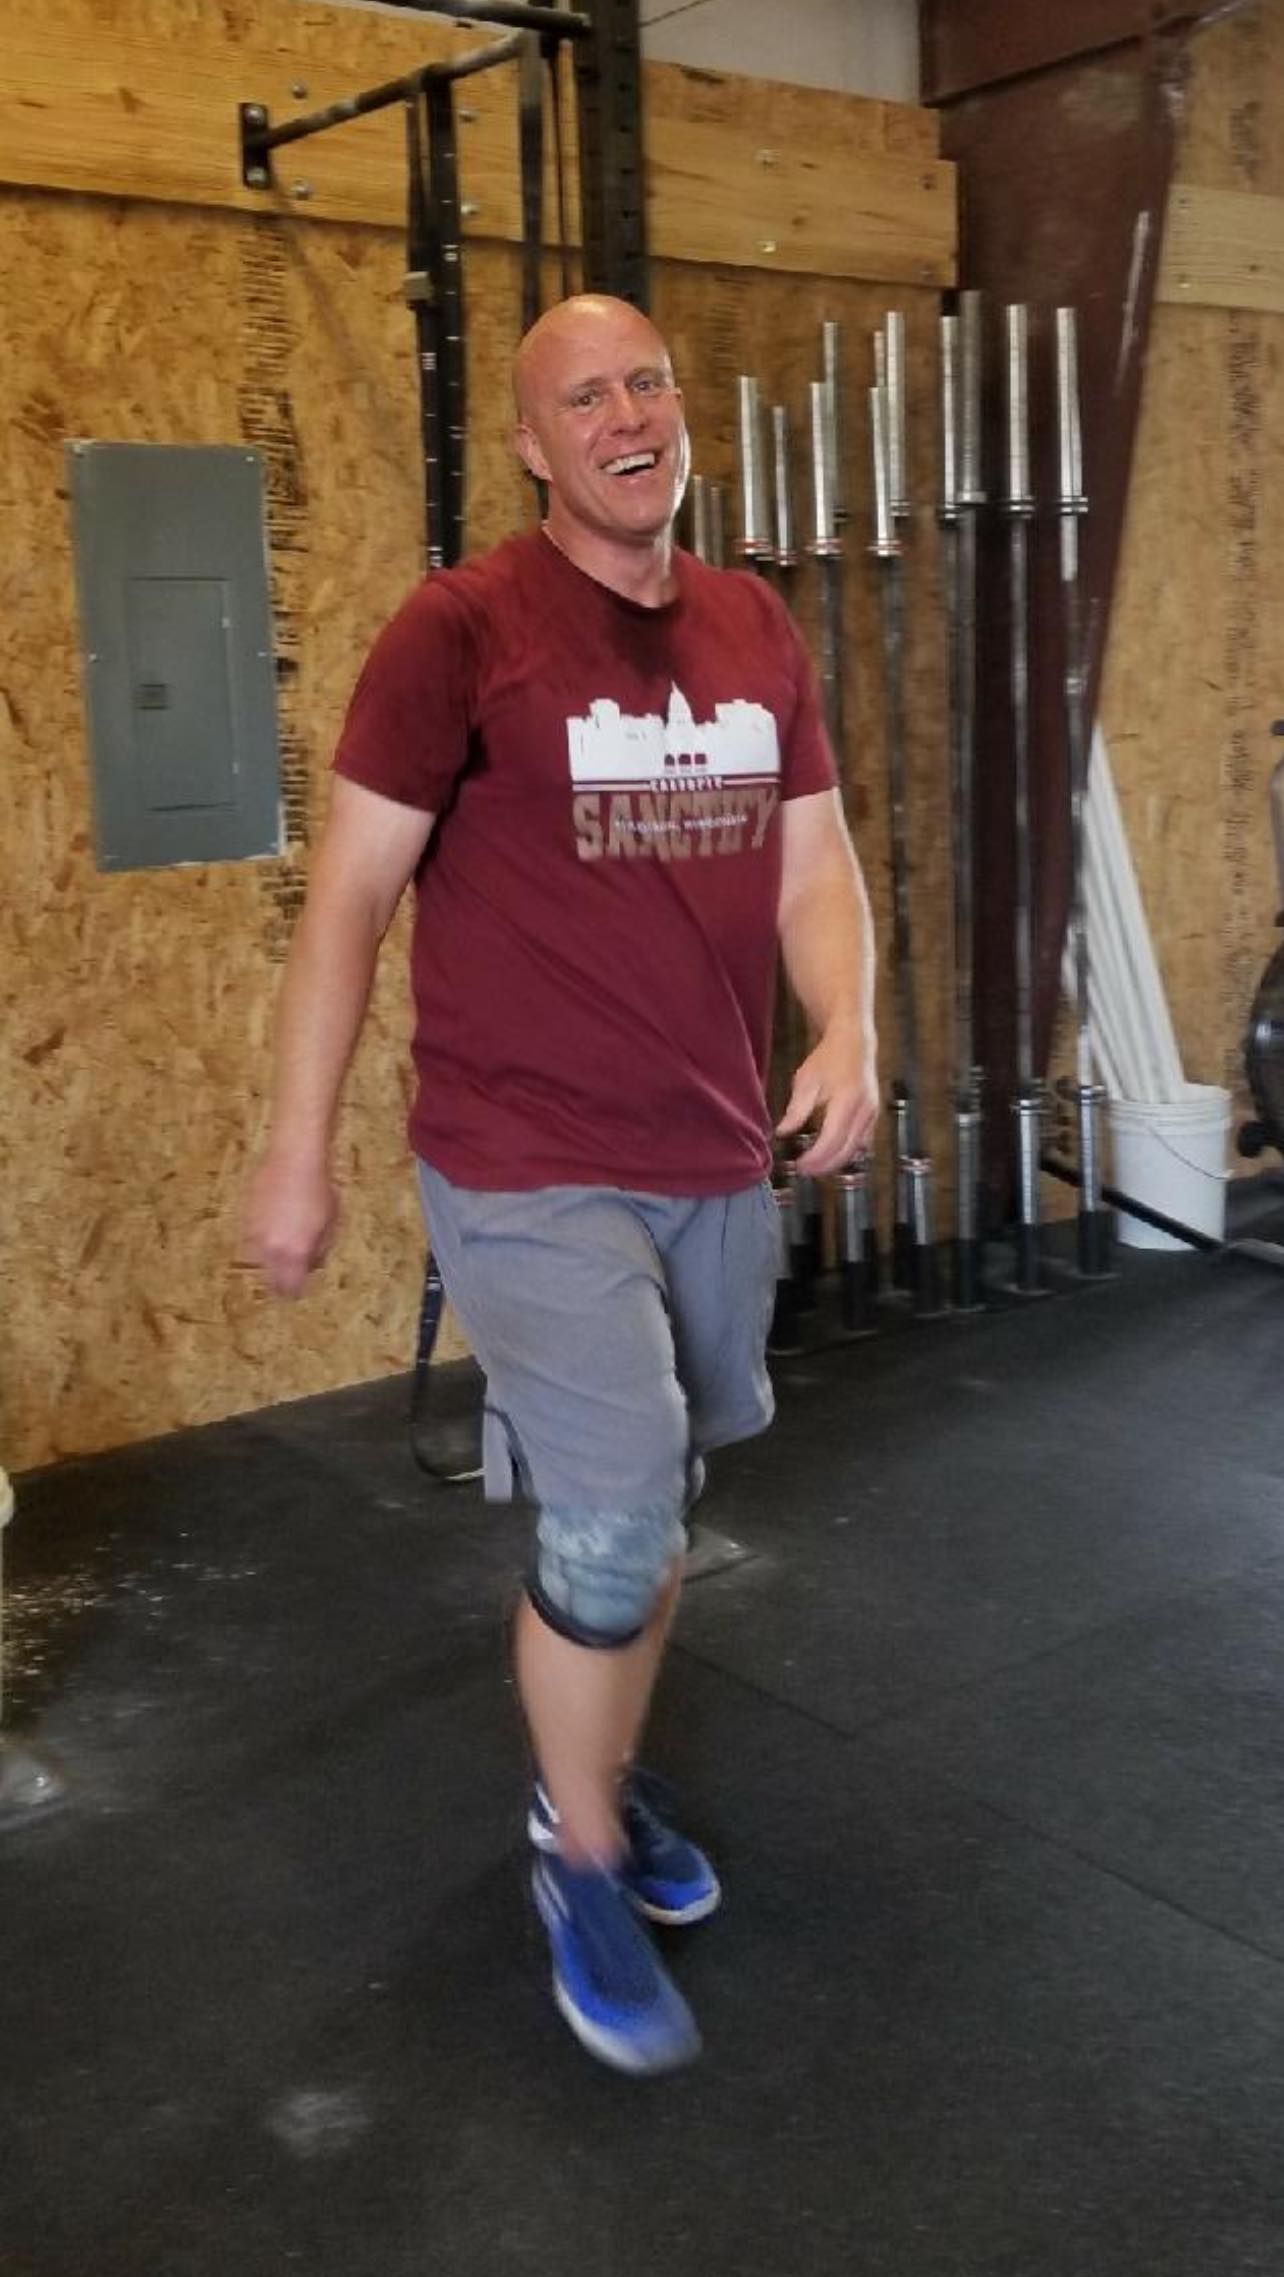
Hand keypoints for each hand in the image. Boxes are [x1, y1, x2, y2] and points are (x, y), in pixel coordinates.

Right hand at [242, 1152, 338, 1297]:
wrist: (294, 1158)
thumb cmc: (320, 1190)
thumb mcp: (330, 1225)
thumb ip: (319, 1251)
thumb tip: (310, 1265)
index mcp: (293, 1253)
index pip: (289, 1288)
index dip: (295, 1292)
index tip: (299, 1291)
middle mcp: (269, 1249)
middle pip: (270, 1279)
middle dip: (281, 1280)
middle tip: (291, 1275)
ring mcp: (254, 1233)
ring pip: (260, 1259)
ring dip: (271, 1259)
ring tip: (285, 1247)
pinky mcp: (245, 1217)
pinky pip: (253, 1240)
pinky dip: (263, 1241)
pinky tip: (277, 1228)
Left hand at [776, 1018, 879, 1175]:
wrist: (854, 1042)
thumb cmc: (828, 1059)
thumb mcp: (806, 1081)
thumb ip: (796, 1110)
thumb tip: (782, 1133)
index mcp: (846, 1102)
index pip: (831, 1141)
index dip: (815, 1158)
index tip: (799, 1165)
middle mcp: (864, 1111)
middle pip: (846, 1151)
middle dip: (825, 1166)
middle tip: (805, 1171)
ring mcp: (872, 1114)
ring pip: (856, 1150)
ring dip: (836, 1162)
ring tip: (815, 1166)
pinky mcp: (873, 1115)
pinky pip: (862, 1142)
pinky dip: (847, 1152)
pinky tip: (831, 1155)